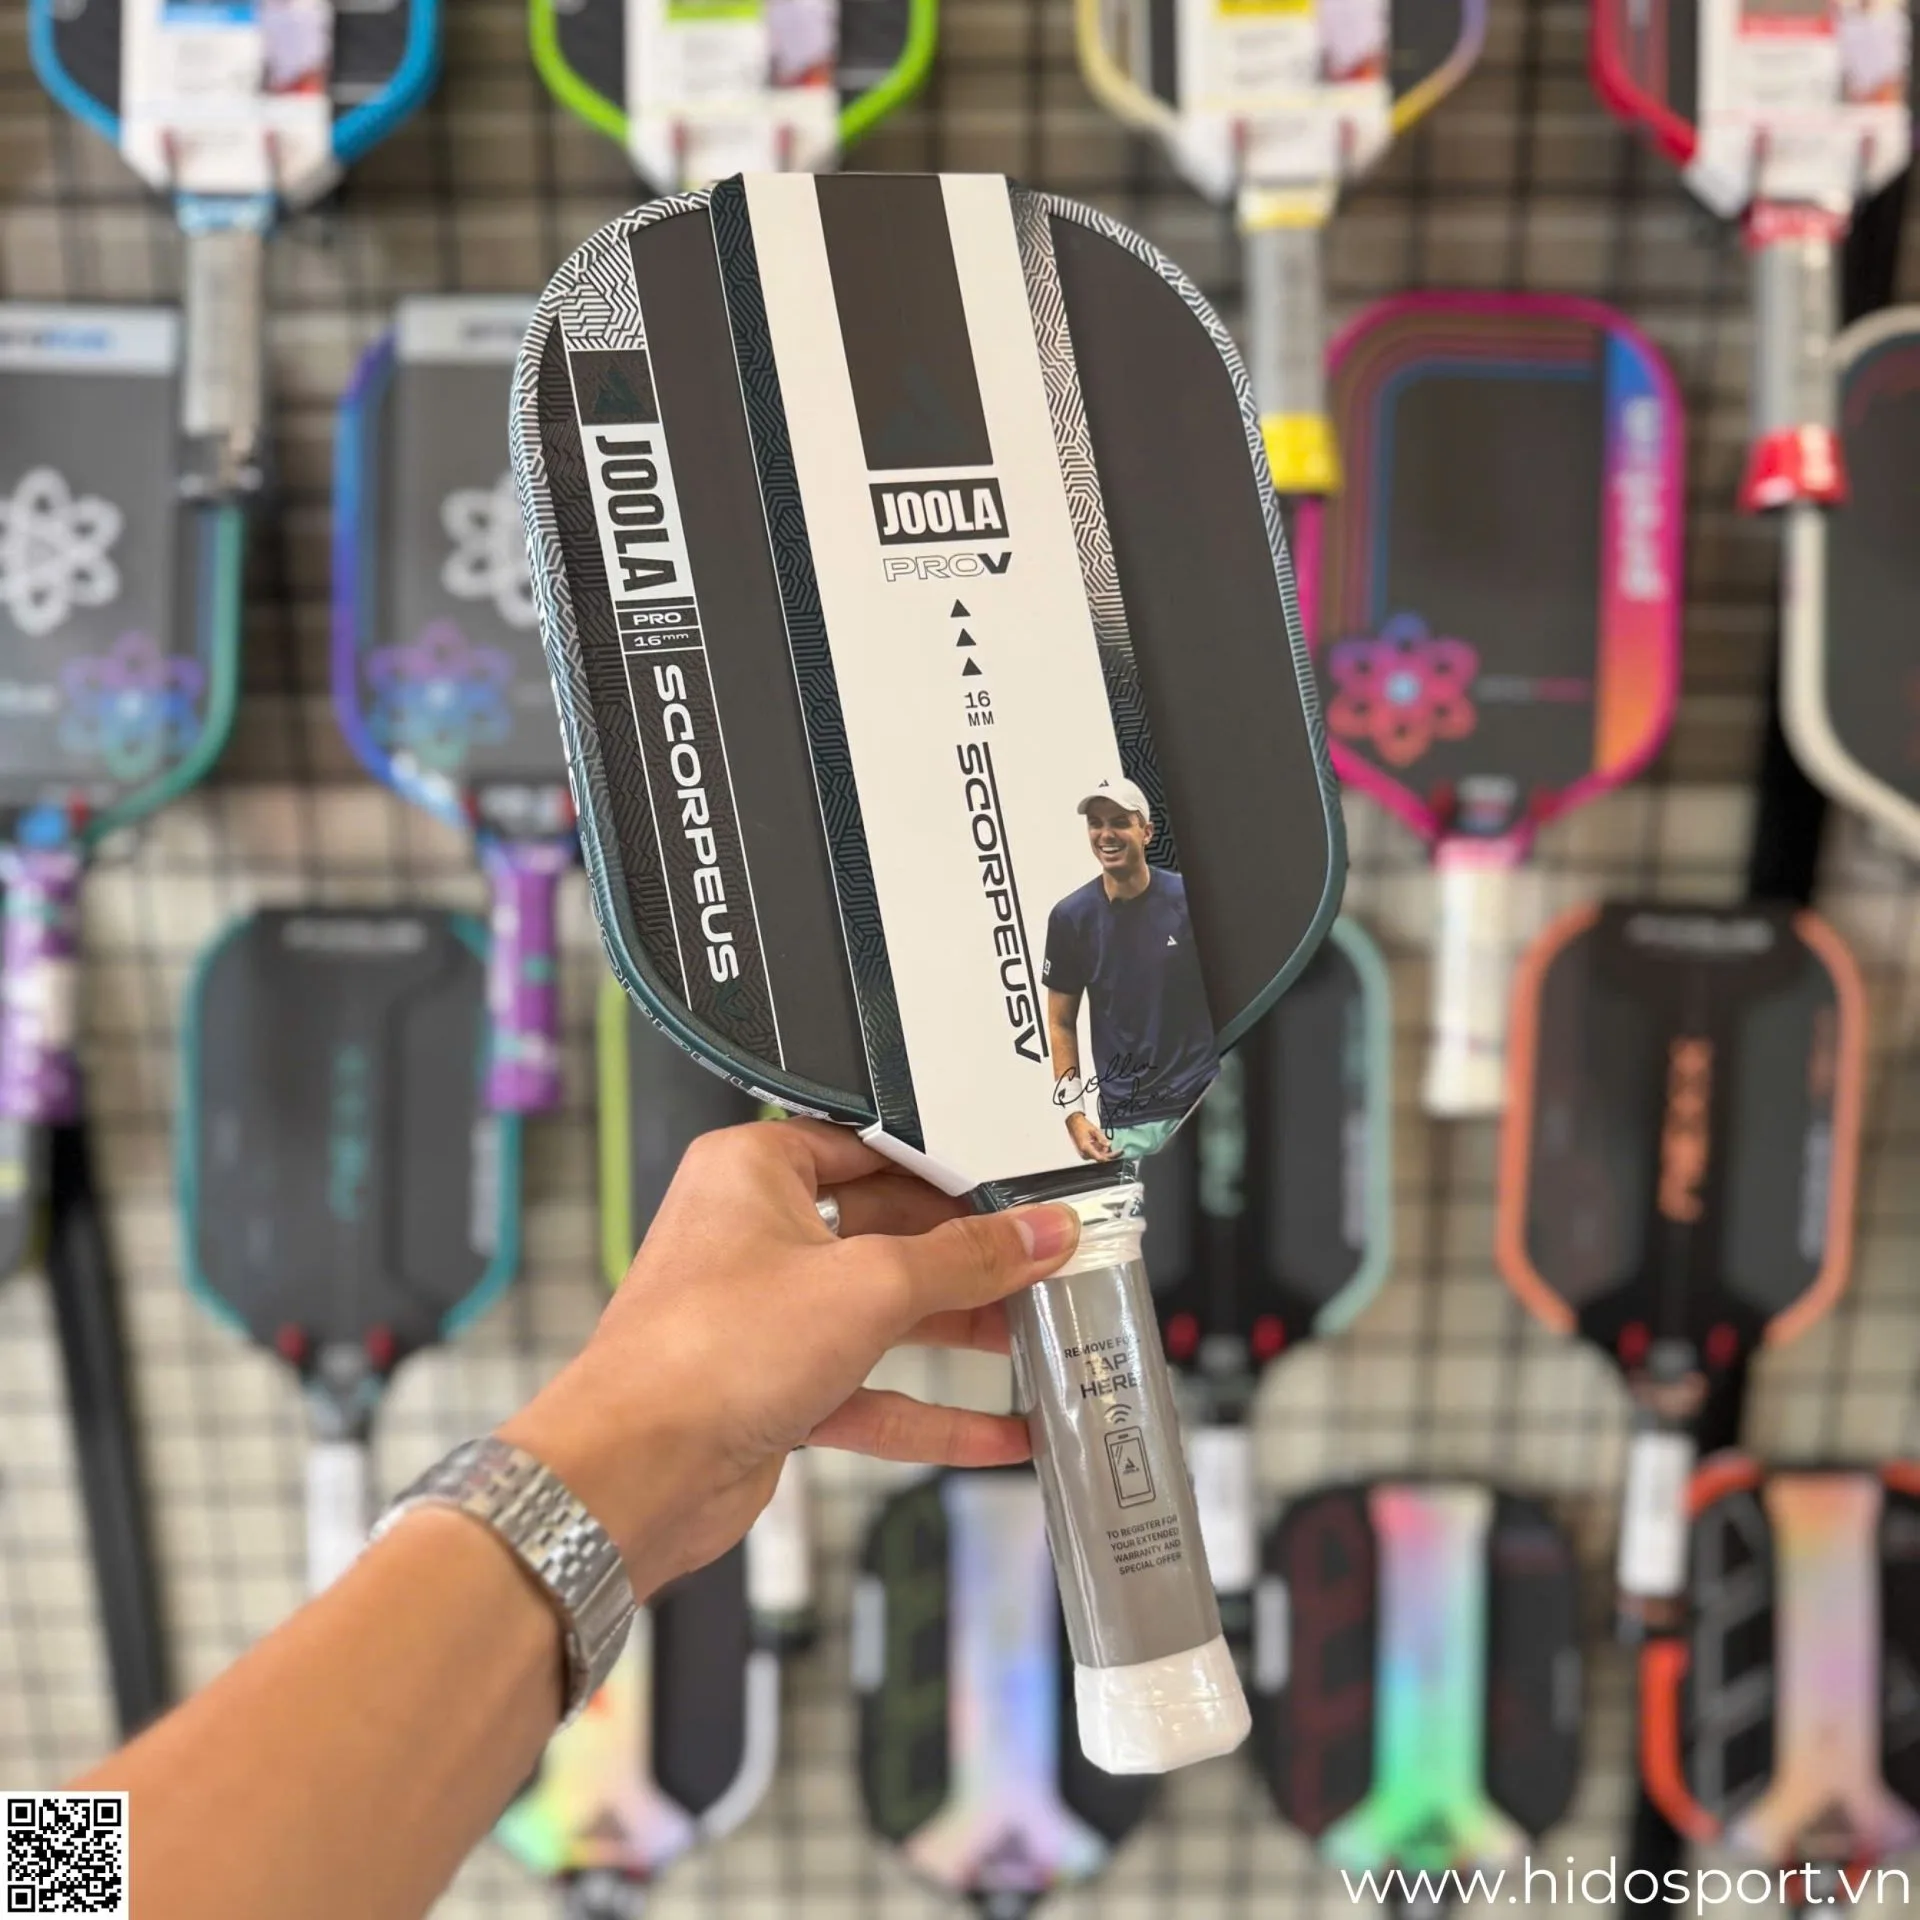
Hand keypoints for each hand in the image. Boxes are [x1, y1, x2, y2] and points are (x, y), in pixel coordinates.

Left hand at [498, 1120, 1079, 1598]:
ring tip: (1040, 1338)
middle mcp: (754, 1233)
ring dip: (957, 1331)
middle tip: (1046, 1266)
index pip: (876, 1148)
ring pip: (881, 1312)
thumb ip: (965, 1261)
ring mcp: (764, 1315)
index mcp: (755, 1170)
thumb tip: (1038, 1234)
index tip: (1023, 1192)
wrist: (631, 1476)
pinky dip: (930, 1411)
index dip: (954, 1171)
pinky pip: (868, 1389)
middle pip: (887, 1231)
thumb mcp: (869, 1286)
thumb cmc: (708, 1353)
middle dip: (967, 1259)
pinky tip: (998, 1432)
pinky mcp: (773, 1388)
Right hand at [1066, 1111, 1116, 1160]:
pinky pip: (1095, 1153)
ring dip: (1104, 1150)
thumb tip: (1109, 1145)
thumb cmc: (1082, 1125)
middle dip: (1109, 1152)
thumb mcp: (1094, 1130)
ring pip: (1099, 1156)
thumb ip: (1102, 1138)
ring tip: (1101, 1139)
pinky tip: (1098, 1141)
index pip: (1100, 1158)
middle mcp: (1084, 1153)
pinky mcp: (1084, 1153)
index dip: (1111, 1156)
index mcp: (1086, 1148)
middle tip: (1118, 1149)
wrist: (1073, 1123)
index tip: (1118, 1153)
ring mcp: (1084, 1154)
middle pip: (1101, 1158)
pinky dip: (1100, 1149)